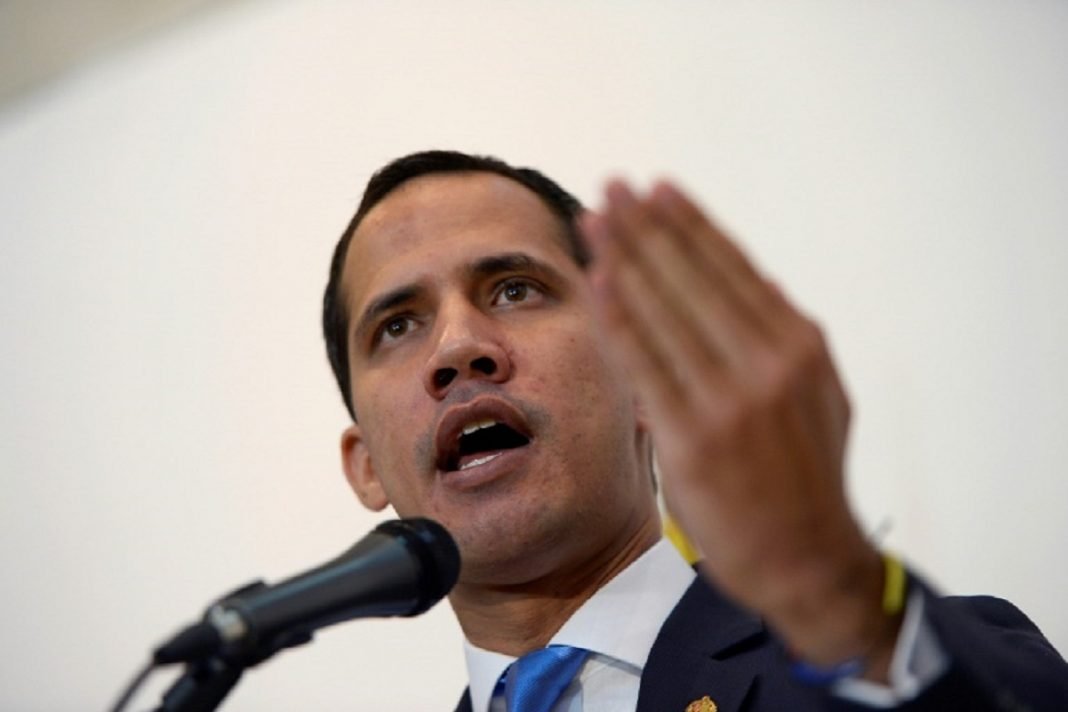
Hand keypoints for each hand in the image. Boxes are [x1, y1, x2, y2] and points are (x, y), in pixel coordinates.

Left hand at [581, 180, 896, 673]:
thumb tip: (754, 285)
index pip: (732, 266)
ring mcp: (730, 401)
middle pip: (693, 276)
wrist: (807, 559)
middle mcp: (768, 363)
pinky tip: (596, 279)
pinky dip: (618, 316)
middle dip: (646, 226)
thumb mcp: (818, 396)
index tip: (655, 189)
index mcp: (799, 345)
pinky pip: (644, 363)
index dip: (688, 223)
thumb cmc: (804, 476)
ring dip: (624, 256)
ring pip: (665, 309)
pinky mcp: (692, 438)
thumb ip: (783, 342)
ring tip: (594, 218)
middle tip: (611, 187)